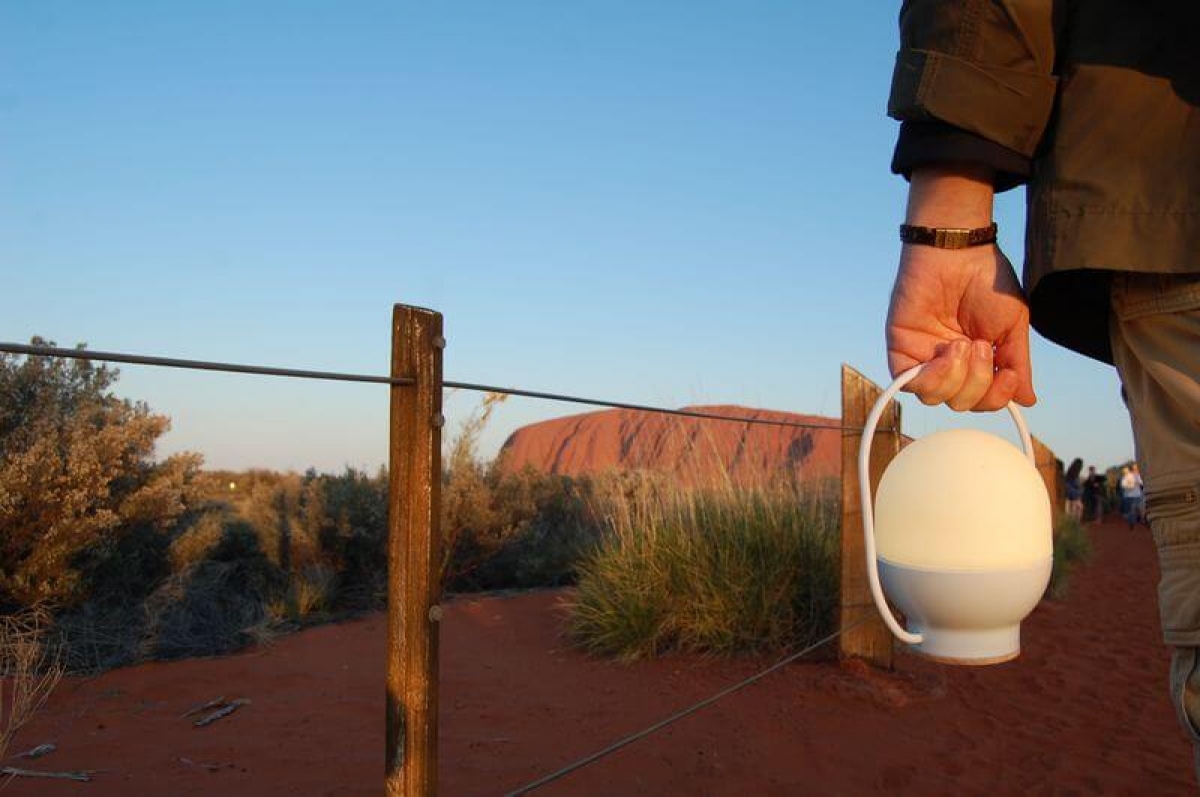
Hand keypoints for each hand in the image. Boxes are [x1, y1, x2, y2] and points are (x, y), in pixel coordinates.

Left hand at [887, 243, 1035, 410]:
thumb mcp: (1013, 326)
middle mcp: (948, 363)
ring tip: (963, 344)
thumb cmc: (988, 281)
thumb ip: (1016, 363)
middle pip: (959, 403)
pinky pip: (909, 382)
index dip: (996, 398)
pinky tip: (947, 354)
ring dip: (956, 378)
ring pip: (934, 397)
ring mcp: (923, 356)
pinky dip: (930, 378)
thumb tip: (1027, 400)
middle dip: (977, 383)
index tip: (1008, 375)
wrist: (959, 250)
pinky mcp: (901, 347)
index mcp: (974, 361)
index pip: (982, 400)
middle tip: (981, 346)